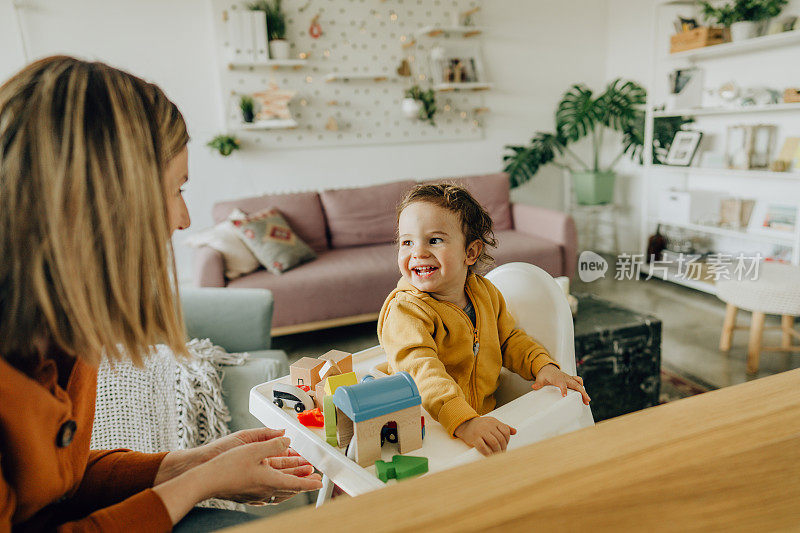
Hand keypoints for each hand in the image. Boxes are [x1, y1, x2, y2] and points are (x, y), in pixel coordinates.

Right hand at [199, 436, 322, 503]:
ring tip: (299, 474)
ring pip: (280, 490)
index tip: (320, 483)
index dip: (310, 483)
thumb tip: (287, 440)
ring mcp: (256, 495)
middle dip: (303, 481)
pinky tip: (275, 481)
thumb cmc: (227, 466)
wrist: (205, 480)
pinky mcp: (247, 494)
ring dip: (291, 481)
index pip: (297, 484)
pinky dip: (277, 485)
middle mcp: (265, 491)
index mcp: (270, 481)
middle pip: (289, 488)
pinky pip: (269, 492)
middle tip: (313, 476)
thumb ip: (273, 443)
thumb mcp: (254, 449)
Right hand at [453, 416, 515, 455]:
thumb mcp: (493, 422)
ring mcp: (481, 432)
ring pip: (494, 443)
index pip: (505, 431)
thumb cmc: (481, 425)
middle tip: (502, 453)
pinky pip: (483, 447)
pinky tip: (489, 456)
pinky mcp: (474, 438)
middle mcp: (488, 426)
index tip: (505, 445)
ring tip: (497, 455)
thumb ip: (503, 427)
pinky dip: (488, 453)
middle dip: (503, 447)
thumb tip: (515, 431)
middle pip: (500, 438)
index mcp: (494, 422)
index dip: (507, 440)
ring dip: (497, 451)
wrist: (465, 424)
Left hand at [532, 364, 590, 404]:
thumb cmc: (545, 374)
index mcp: (557, 378)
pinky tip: (584, 397)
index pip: (562, 383)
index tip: (565, 395)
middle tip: (585, 400)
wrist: (548, 368)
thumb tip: (534, 387)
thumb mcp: (540, 378)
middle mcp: (565, 378)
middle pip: (575, 384)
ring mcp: (569, 379)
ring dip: (584, 392)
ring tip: (587, 401)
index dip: (564, 389)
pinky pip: (579, 383)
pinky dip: (582, 389)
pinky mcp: (571, 380)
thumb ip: (538, 383)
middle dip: (581, 392)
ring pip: (579, 384)